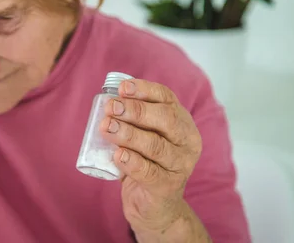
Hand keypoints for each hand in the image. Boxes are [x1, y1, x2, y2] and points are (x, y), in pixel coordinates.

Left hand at [100, 79, 204, 239]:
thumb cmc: (146, 162)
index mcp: (182, 122)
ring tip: (107, 127)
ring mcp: (180, 166)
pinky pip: (149, 172)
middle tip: (111, 108)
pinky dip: (131, 161)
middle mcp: (187, 142)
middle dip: (135, 110)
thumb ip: (132, 119)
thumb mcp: (143, 136)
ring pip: (155, 145)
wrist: (155, 205)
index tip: (122, 88)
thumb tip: (108, 101)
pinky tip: (118, 155)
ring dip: (128, 134)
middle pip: (165, 119)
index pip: (167, 98)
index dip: (144, 90)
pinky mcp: (168, 187)